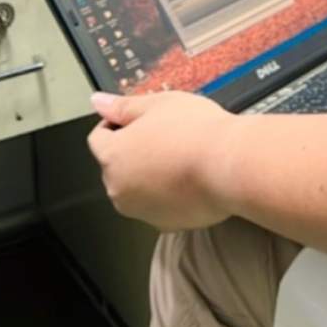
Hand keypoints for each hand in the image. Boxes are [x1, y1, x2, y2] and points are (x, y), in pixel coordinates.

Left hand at [87, 90, 234, 229]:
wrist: (228, 165)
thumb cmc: (194, 131)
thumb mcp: (157, 104)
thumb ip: (122, 106)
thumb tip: (98, 102)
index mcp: (112, 157)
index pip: (98, 138)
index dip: (117, 123)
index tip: (138, 118)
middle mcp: (118, 189)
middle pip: (117, 165)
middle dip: (135, 149)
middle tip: (165, 133)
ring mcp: (140, 211)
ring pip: (137, 187)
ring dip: (150, 173)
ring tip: (181, 154)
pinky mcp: (164, 224)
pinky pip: (158, 204)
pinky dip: (167, 192)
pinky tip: (189, 175)